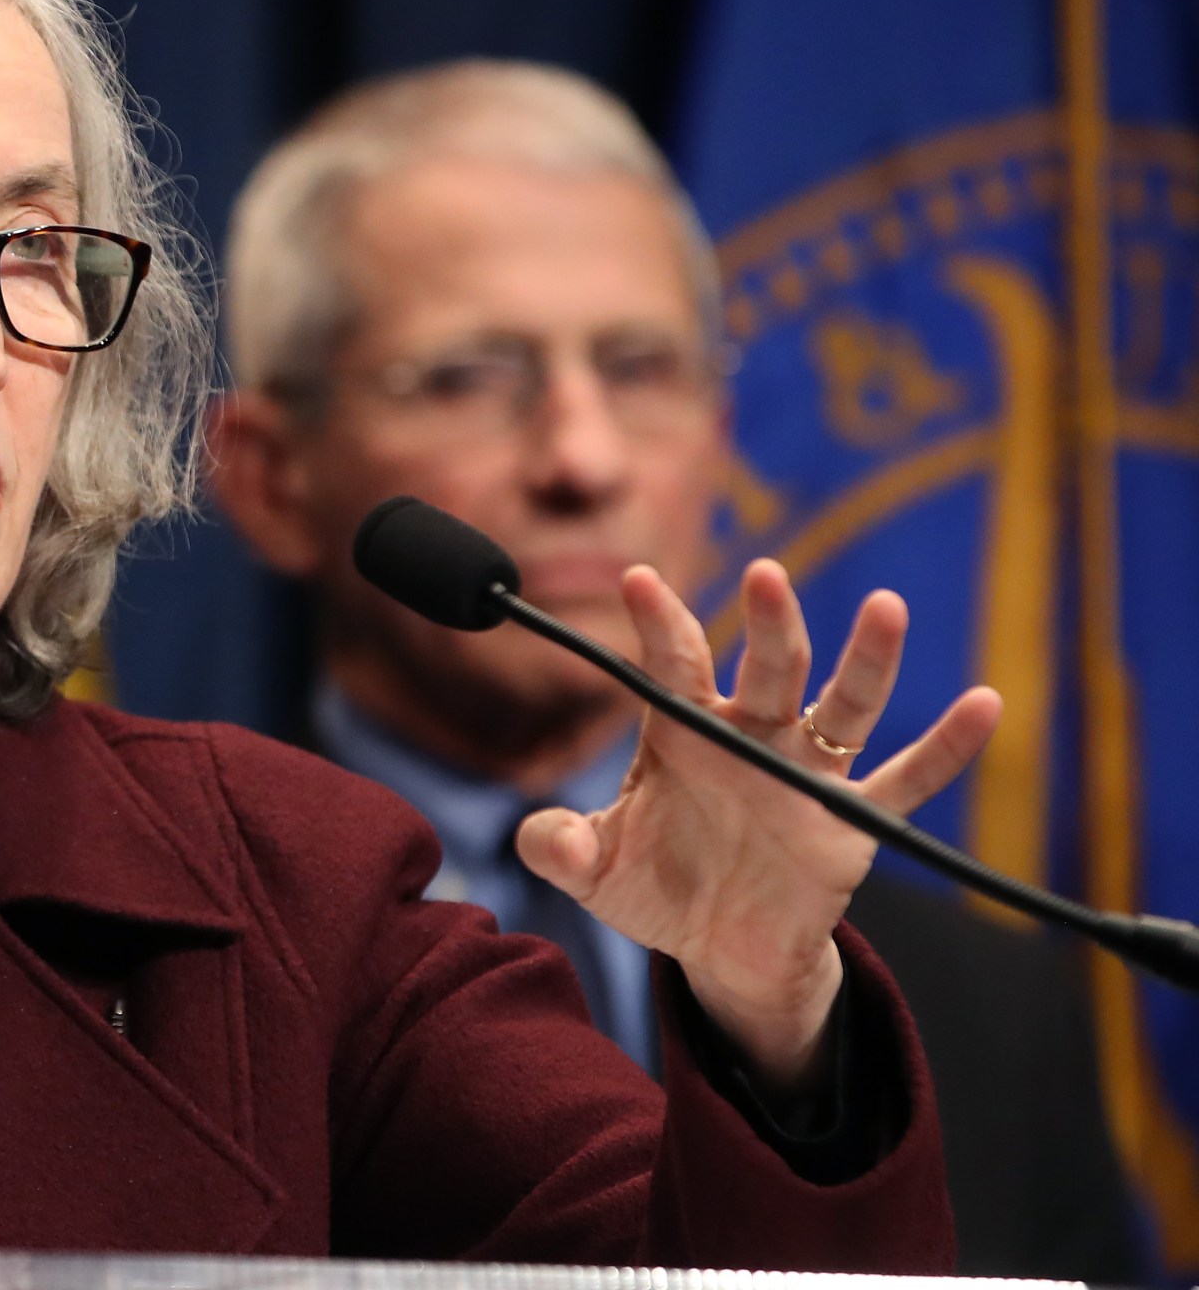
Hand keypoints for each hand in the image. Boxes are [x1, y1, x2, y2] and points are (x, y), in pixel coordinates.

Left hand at [514, 559, 1001, 1089]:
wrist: (720, 949)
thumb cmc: (658, 887)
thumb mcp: (596, 872)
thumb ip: (558, 848)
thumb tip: (536, 837)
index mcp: (684, 731)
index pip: (673, 664)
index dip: (659, 623)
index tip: (637, 579)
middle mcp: (752, 737)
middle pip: (767, 668)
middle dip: (769, 624)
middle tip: (766, 574)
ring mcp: (807, 774)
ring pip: (844, 705)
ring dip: (867, 659)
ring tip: (886, 607)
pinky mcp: (853, 822)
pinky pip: (907, 781)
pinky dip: (948, 747)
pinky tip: (986, 704)